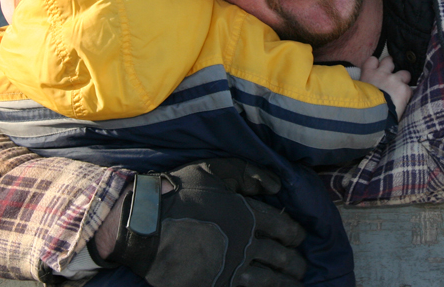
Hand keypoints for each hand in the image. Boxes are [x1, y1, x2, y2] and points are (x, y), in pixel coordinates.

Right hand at [92, 159, 305, 286]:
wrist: (143, 225)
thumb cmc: (180, 193)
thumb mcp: (215, 170)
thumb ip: (248, 173)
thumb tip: (275, 185)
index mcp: (249, 216)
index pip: (285, 228)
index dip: (296, 234)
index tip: (299, 239)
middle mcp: (245, 245)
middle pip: (281, 259)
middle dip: (295, 264)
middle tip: (300, 267)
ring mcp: (229, 270)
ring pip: (268, 282)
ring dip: (285, 284)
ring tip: (293, 285)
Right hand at [360, 55, 411, 117]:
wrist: (372, 116)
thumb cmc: (361, 106)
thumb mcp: (358, 93)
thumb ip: (365, 87)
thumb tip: (368, 90)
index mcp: (368, 74)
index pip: (373, 60)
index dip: (376, 65)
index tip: (378, 70)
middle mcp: (382, 73)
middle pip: (389, 61)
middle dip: (392, 66)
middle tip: (391, 76)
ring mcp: (394, 80)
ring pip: (405, 73)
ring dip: (404, 80)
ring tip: (401, 90)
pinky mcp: (404, 89)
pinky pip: (409, 90)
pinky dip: (407, 95)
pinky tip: (404, 103)